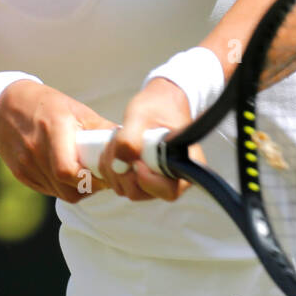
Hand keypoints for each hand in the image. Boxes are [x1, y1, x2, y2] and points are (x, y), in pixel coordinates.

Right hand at [0, 80, 116, 202]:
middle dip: (87, 187)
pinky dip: (60, 187)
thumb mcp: (76, 109)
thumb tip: (129, 146)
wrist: (3, 107)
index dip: (91, 179)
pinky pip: (47, 190)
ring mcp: (24, 163)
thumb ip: (101, 129)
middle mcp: (35, 148)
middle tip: (98, 176)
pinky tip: (65, 172)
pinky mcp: (19, 173)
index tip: (104, 173)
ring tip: (84, 173)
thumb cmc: (47, 105)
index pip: (69, 171)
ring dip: (76, 189)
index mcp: (53, 128)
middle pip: (66, 187)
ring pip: (59, 193)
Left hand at [100, 78, 204, 201]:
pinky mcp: (139, 178)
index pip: (168, 191)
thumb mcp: (141, 116)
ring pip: (126, 189)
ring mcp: (154, 180)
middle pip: (141, 192)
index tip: (136, 162)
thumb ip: (129, 140)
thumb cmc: (157, 106)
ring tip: (116, 141)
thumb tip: (119, 165)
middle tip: (117, 143)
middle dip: (123, 170)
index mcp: (185, 165)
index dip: (147, 181)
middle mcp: (171, 179)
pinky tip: (112, 148)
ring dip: (113, 167)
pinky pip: (119, 183)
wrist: (157, 103)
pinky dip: (110, 168)